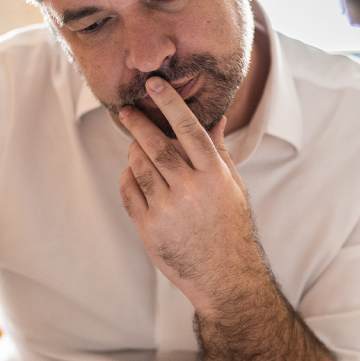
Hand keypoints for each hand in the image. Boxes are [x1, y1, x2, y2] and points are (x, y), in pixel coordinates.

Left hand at [118, 76, 265, 309]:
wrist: (224, 276)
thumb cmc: (230, 227)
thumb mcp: (233, 186)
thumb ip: (218, 151)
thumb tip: (215, 118)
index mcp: (214, 175)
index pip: (189, 129)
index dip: (170, 103)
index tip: (154, 84)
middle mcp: (190, 189)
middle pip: (156, 144)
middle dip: (139, 123)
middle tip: (128, 110)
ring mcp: (168, 209)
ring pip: (139, 166)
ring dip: (133, 151)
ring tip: (135, 146)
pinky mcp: (149, 227)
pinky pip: (128, 191)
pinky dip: (127, 178)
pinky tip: (133, 174)